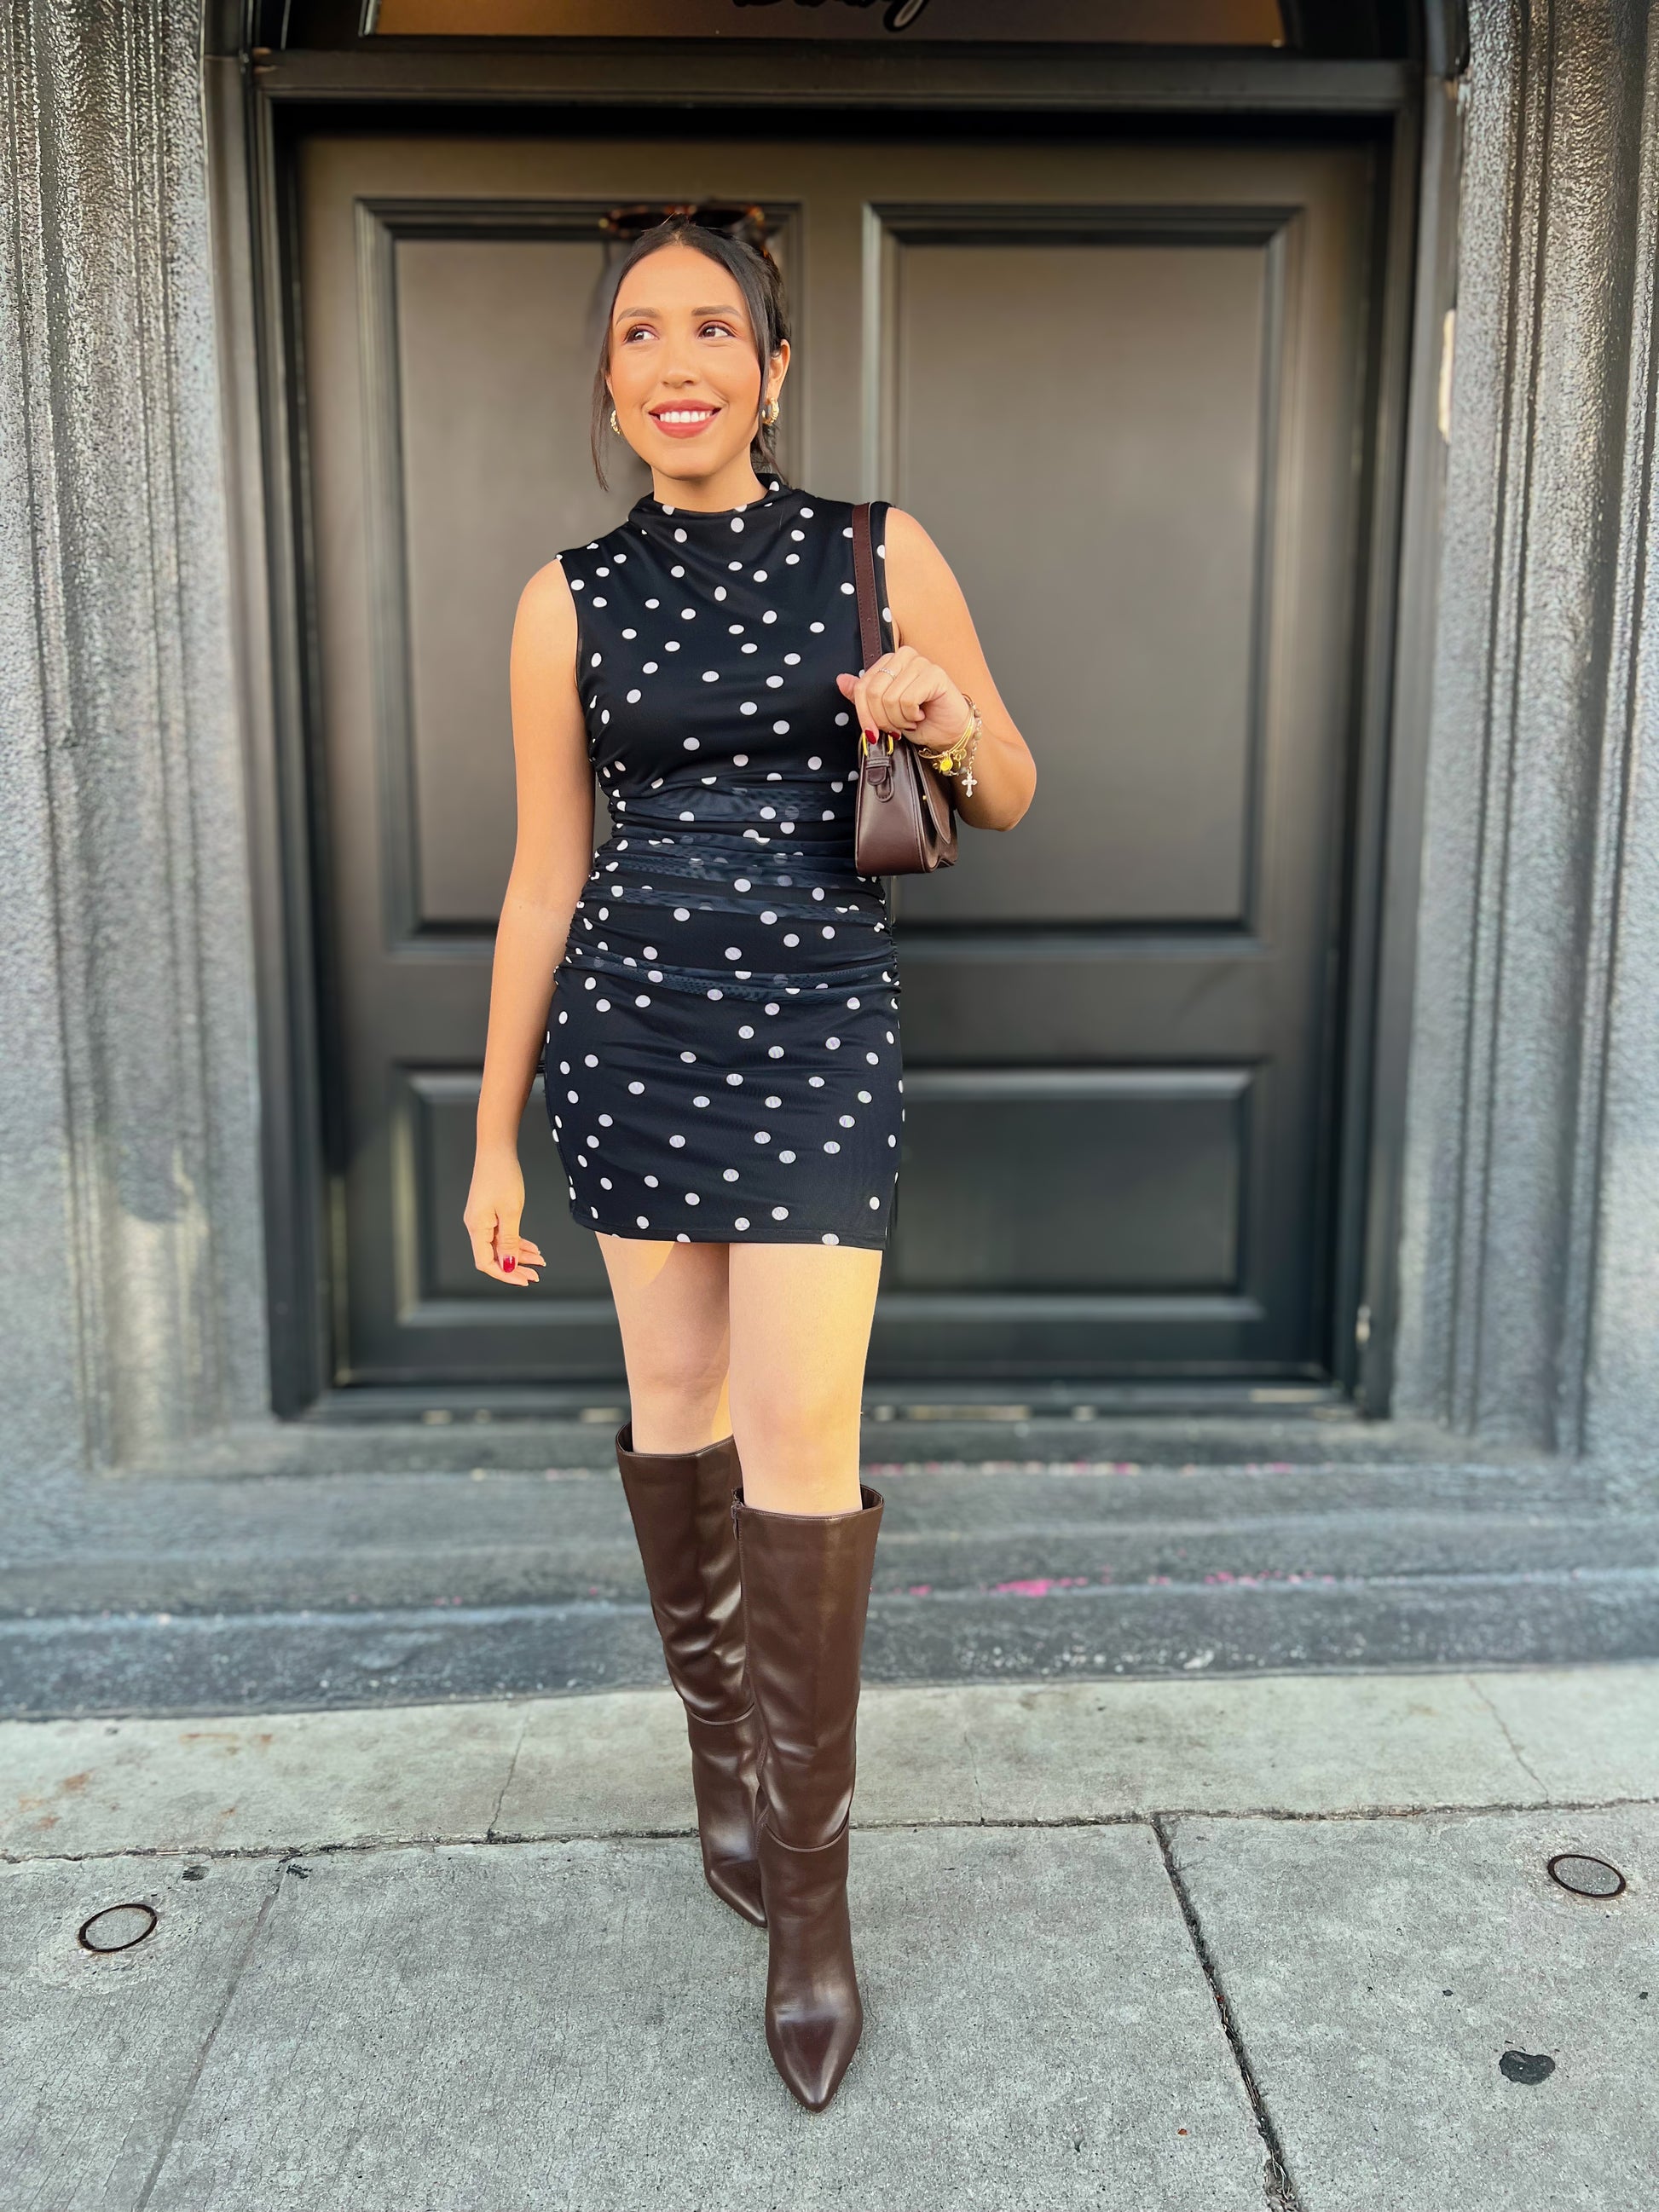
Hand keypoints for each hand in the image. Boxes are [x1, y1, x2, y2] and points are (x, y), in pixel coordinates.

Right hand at [464, 1148, 544, 1284]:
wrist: (496, 1151)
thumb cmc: (502, 1176)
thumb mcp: (511, 1212)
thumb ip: (510, 1241)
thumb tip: (509, 1265)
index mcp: (477, 1228)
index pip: (486, 1263)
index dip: (504, 1275)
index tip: (523, 1280)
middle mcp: (476, 1226)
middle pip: (493, 1257)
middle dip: (515, 1268)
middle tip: (536, 1275)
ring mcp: (482, 1219)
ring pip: (500, 1246)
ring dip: (519, 1255)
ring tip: (539, 1261)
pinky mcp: (489, 1213)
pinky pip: (502, 1235)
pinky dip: (516, 1242)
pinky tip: (532, 1248)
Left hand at [835, 647, 968, 756]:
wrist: (947, 733)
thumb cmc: (919, 720)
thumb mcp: (883, 711)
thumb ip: (863, 696)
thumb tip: (841, 681)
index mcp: (889, 661)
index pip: (862, 686)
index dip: (863, 714)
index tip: (871, 732)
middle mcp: (904, 656)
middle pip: (873, 692)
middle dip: (882, 719)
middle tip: (896, 727)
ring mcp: (920, 662)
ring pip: (890, 698)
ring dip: (899, 720)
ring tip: (911, 720)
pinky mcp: (935, 674)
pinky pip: (908, 700)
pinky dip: (911, 716)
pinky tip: (920, 715)